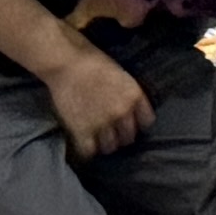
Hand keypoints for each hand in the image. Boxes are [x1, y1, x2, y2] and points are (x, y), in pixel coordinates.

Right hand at [41, 45, 153, 160]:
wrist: (68, 63)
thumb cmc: (95, 63)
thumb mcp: (122, 77)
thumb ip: (129, 95)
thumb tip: (132, 109)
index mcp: (135, 96)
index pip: (147, 121)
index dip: (138, 124)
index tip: (132, 124)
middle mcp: (122, 112)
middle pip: (129, 137)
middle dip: (122, 136)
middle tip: (113, 133)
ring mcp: (102, 123)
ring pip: (110, 147)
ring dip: (106, 144)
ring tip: (99, 139)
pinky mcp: (82, 131)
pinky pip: (89, 151)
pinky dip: (88, 150)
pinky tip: (86, 144)